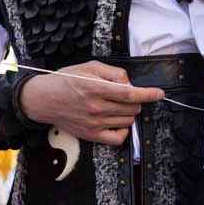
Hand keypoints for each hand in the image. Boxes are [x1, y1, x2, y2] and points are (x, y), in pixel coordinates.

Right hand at [18, 62, 161, 147]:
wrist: (44, 99)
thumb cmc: (65, 81)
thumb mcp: (89, 67)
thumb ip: (112, 73)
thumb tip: (129, 83)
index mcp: (95, 88)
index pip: (130, 94)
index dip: (148, 94)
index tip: (159, 93)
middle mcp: (96, 107)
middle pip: (132, 108)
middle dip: (136, 101)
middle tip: (125, 95)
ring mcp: (94, 123)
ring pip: (127, 121)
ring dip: (129, 113)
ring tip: (118, 106)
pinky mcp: (91, 135)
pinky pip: (117, 138)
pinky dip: (123, 130)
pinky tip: (118, 122)